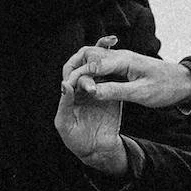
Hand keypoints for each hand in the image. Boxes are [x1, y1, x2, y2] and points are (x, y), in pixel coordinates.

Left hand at [55, 36, 130, 177]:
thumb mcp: (65, 123)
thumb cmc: (75, 140)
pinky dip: (119, 68)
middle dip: (95, 51)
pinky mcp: (114, 94)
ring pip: (103, 69)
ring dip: (108, 55)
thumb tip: (65, 83)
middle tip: (108, 40)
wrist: (98, 150)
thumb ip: (65, 103)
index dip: (79, 62)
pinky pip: (116, 79)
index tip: (87, 55)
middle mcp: (85, 88)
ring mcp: (100, 90)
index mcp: (72, 92)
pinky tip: (124, 56)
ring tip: (113, 40)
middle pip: (89, 65)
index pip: (73, 71)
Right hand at [62, 45, 190, 109]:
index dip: (77, 76)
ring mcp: (121, 60)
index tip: (67, 89)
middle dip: (73, 67)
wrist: (185, 83)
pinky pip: (101, 65)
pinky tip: (87, 82)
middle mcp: (120, 56)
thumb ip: (114, 91)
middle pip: (87, 54)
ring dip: (80, 69)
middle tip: (64, 84)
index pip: (91, 65)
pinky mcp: (124, 66)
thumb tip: (91, 92)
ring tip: (71, 84)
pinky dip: (90, 72)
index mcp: (123, 60)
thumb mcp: (140, 94)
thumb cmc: (166, 88)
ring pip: (92, 58)